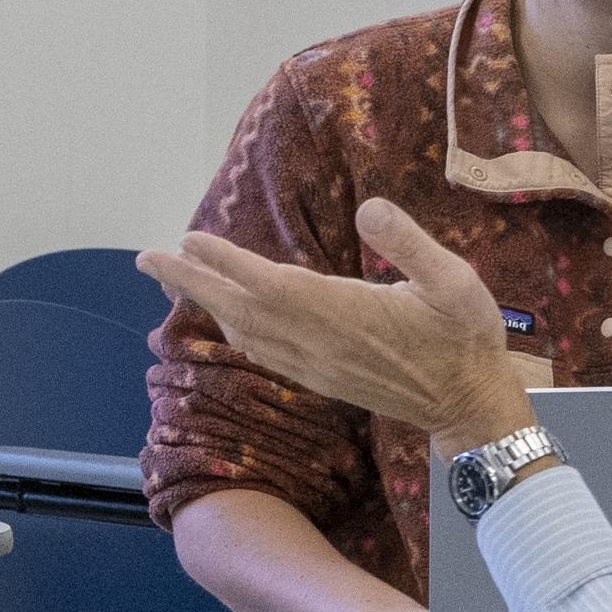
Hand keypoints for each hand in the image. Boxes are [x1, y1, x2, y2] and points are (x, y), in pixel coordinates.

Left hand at [138, 200, 536, 446]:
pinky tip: (224, 314)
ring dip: (206, 303)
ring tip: (172, 275)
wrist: (467, 404)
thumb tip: (368, 207)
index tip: (188, 240)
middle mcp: (318, 342)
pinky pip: (263, 351)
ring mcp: (314, 364)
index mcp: (345, 313)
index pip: (270, 285)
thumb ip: (410, 243)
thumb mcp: (454, 281)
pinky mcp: (318, 378)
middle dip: (191, 282)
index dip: (226, 263)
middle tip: (145, 257)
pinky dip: (233, 328)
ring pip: (246, 332)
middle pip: (241, 309)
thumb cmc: (464, 338)